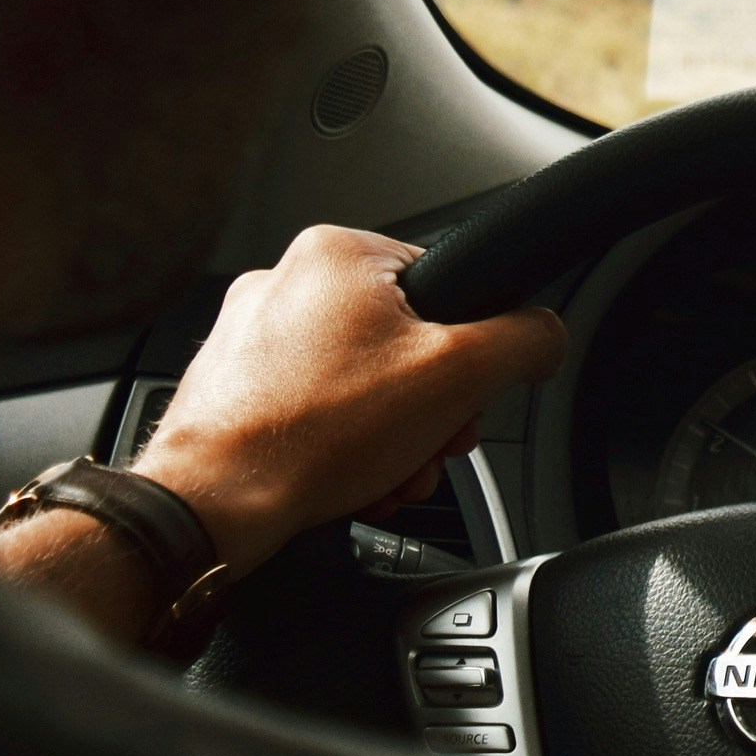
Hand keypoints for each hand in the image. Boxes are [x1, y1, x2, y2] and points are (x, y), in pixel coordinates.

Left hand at [126, 226, 566, 579]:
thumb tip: (544, 337)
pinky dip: (342, 443)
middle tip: (429, 444)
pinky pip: (313, 405)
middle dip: (430, 408)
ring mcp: (249, 334)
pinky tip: (350, 477)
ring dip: (391, 434)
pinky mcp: (231, 384)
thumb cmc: (313, 435)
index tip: (464, 401)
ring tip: (387, 470)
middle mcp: (284, 280)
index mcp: (338, 253)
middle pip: (403, 341)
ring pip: (358, 380)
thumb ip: (526, 340)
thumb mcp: (462, 375)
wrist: (212, 503)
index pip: (447, 288)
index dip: (472, 354)